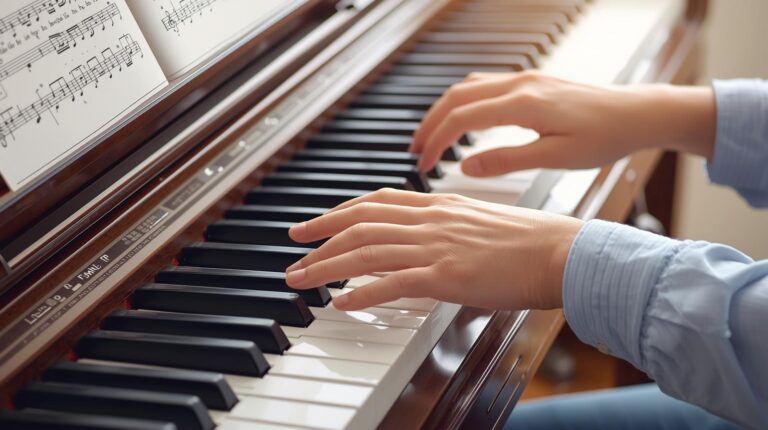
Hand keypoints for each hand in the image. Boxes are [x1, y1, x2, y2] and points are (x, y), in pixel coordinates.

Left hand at [285, 188, 583, 310]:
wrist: (561, 252)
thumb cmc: (529, 241)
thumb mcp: (480, 221)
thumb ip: (448, 225)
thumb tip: (425, 239)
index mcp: (439, 205)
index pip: (376, 202)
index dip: (339, 211)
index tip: (316, 221)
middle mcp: (431, 220)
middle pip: (360, 223)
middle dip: (320, 234)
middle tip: (293, 245)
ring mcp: (436, 246)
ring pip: (365, 251)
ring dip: (326, 265)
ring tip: (301, 277)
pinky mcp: (446, 275)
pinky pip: (391, 283)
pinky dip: (361, 292)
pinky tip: (341, 302)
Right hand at [411, 71, 715, 174]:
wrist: (637, 114)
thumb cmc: (604, 137)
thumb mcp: (554, 159)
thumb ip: (505, 161)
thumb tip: (466, 167)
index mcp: (522, 104)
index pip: (461, 120)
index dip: (436, 142)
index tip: (423, 165)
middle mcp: (519, 84)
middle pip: (455, 97)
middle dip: (430, 124)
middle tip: (415, 150)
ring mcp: (525, 79)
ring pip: (468, 87)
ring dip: (444, 110)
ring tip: (431, 135)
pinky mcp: (532, 81)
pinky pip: (485, 85)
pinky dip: (464, 101)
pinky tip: (463, 117)